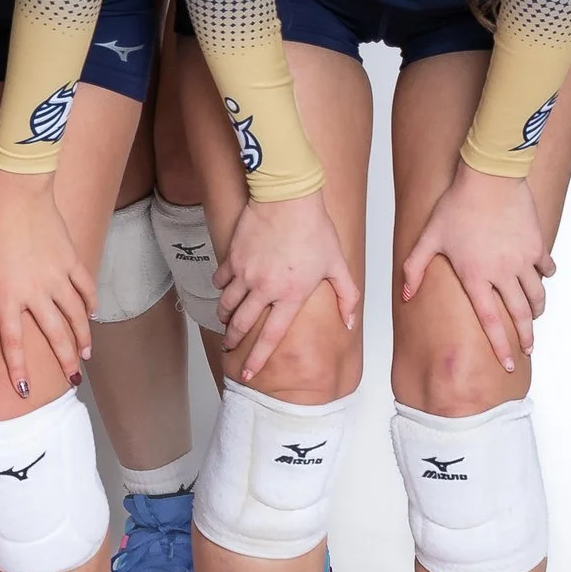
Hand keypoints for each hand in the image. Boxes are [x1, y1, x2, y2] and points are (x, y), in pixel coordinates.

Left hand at [0, 165, 95, 398]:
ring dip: (82, 337)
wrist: (17, 192)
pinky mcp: (71, 260)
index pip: (14, 341)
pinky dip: (90, 304)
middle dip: (65, 360)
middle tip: (73, 380)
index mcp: (8, 295)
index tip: (25, 390)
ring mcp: (58, 276)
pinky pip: (85, 288)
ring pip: (76, 315)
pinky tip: (91, 315)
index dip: (19, 368)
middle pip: (55, 334)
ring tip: (86, 355)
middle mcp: (37, 291)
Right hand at [217, 191, 361, 379]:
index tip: (246, 373)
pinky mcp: (233, 257)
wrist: (288, 198)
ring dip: (225, 316)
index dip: (256, 358)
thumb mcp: (337, 265)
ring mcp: (245, 273)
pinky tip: (225, 287)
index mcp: (290, 296)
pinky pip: (220, 280)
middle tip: (230, 346)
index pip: (270, 337)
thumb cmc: (315, 229)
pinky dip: (220, 287)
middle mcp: (264, 289)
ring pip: (225, 304)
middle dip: (233, 340)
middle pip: (241, 325)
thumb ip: (347, 297)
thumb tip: (350, 323)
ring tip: (226, 320)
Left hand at [399, 164, 553, 374]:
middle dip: (526, 337)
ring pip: (537, 295)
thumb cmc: (456, 205)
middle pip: (520, 315)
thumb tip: (406, 295)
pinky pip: (547, 268)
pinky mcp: (537, 245)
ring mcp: (523, 260)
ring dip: (536, 310)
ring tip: (533, 317)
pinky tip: (541, 277)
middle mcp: (503, 273)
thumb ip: (415, 268)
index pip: (490, 321)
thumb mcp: (429, 237)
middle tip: (528, 350)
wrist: (489, 177)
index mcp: (476, 276)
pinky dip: (545, 276)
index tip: (508, 364)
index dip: (499, 345)